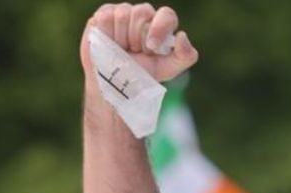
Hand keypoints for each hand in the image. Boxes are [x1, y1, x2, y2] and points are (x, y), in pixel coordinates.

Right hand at [79, 3, 198, 85]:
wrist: (117, 82)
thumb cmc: (145, 73)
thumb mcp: (170, 69)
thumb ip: (186, 55)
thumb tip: (182, 35)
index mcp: (162, 24)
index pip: (166, 15)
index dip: (159, 29)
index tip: (152, 47)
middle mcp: (144, 15)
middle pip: (142, 13)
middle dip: (137, 38)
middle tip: (136, 53)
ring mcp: (124, 12)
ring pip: (123, 15)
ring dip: (122, 39)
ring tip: (123, 50)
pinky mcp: (105, 14)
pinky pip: (106, 17)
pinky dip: (107, 35)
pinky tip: (110, 44)